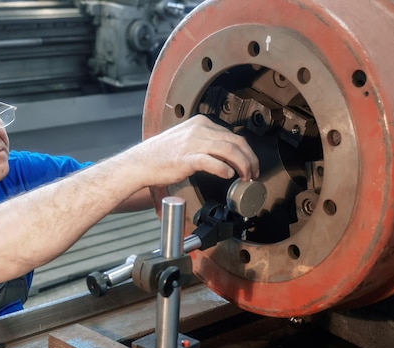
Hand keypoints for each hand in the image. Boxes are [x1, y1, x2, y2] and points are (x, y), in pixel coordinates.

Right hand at [127, 114, 259, 186]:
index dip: (246, 151)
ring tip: (245, 177)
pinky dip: (223, 169)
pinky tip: (227, 175)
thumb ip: (205, 143)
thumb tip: (225, 154)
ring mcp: (192, 143)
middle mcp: (199, 129)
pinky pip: (211, 161)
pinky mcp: (186, 158)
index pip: (232, 135)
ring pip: (229, 150)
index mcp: (200, 123)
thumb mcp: (187, 140)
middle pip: (235, 141)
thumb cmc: (160, 155)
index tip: (250, 164)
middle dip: (250, 159)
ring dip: (242, 165)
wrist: (140, 163)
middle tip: (253, 173)